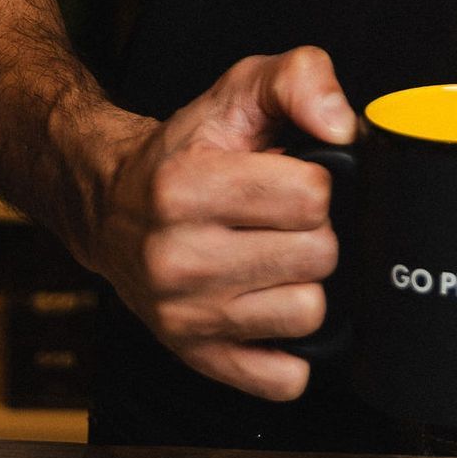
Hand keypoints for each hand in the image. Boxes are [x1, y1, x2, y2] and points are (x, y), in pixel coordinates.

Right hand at [82, 47, 356, 399]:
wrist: (113, 204)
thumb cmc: (186, 150)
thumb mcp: (239, 89)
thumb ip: (300, 79)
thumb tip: (342, 126)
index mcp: (186, 188)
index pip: (311, 197)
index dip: (315, 181)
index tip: (290, 177)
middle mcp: (177, 258)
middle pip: (317, 256)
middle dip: (313, 230)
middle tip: (279, 219)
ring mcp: (185, 317)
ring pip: (308, 313)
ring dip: (303, 282)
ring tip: (273, 257)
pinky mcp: (197, 358)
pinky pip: (283, 379)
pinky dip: (290, 347)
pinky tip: (270, 306)